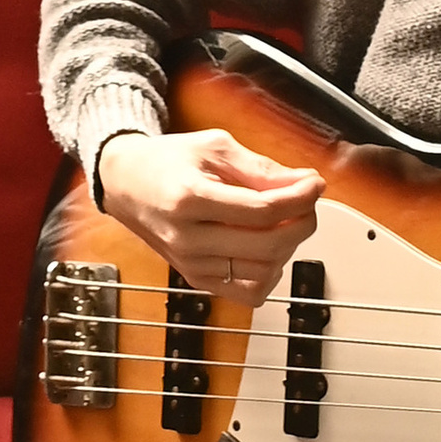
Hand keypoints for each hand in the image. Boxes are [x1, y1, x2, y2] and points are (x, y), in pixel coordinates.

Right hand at [96, 130, 319, 301]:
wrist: (126, 183)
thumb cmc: (165, 162)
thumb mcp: (213, 147)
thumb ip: (259, 167)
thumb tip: (302, 184)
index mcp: (189, 198)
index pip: (263, 209)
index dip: (300, 197)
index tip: (314, 183)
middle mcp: (188, 238)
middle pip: (269, 244)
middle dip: (302, 221)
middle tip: (306, 201)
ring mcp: (191, 264)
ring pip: (264, 272)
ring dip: (287, 247)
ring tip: (283, 222)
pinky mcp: (196, 279)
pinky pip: (249, 294)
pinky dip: (269, 275)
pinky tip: (266, 250)